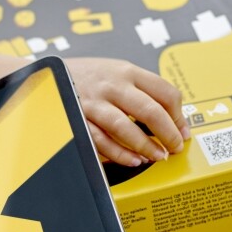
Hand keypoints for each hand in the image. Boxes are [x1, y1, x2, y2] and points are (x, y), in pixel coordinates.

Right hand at [65, 57, 189, 166]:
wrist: (49, 74)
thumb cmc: (88, 75)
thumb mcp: (116, 71)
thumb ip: (141, 89)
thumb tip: (170, 116)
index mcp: (127, 71)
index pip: (165, 92)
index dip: (179, 115)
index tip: (183, 130)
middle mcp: (112, 85)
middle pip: (151, 111)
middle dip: (169, 134)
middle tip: (175, 147)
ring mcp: (95, 103)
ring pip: (127, 128)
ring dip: (146, 146)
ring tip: (158, 157)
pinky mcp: (79, 119)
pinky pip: (103, 141)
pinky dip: (120, 154)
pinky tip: (133, 159)